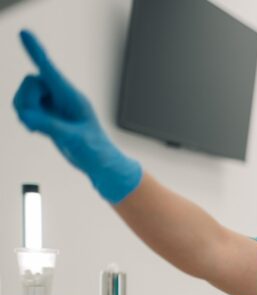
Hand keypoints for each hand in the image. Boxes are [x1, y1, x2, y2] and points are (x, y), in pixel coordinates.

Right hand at [12, 29, 140, 202]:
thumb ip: (50, 126)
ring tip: (39, 129)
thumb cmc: (96, 151)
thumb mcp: (74, 139)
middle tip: (37, 123)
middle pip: (30, 82)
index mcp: (73, 97)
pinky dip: (26, 119)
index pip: (50, 71)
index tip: (24, 33)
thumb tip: (26, 116)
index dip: (36, 52)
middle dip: (28, 101)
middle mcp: (62, 97)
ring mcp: (53, 106)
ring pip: (24, 95)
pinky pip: (25, 108)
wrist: (100, 165)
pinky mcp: (47, 115)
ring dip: (26, 111)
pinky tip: (38, 131)